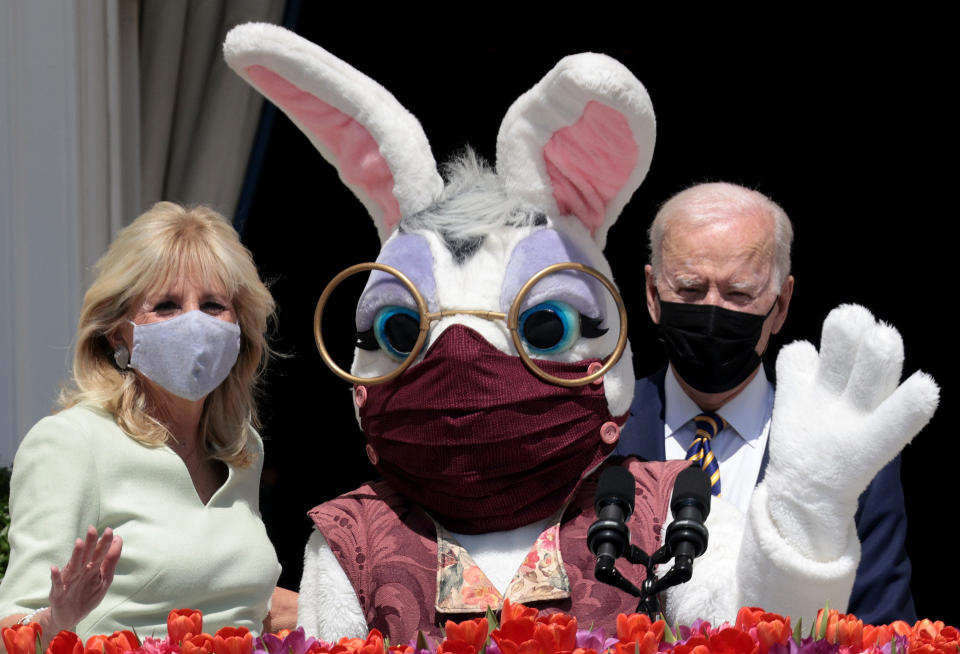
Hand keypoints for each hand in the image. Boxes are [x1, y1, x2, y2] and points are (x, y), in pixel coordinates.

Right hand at [47, 526, 122, 631]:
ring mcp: (69, 581)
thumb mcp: (104, 579)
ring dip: (75, 555)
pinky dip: (55, 577)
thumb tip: (118, 539)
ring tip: (79, 543)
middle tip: (92, 529)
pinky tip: (54, 568)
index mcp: (92, 567)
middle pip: (86, 555)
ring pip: (73, 566)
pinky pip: (57, 584)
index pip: (99, 552)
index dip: (104, 542)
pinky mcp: (58, 592)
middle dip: (90, 543)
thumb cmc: (88, 594)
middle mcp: (80, 571)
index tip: (110, 531)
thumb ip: (111, 560)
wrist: (70, 617)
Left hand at [769, 304, 938, 496]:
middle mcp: (850, 418)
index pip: (899, 419)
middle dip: (878, 355)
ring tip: (850, 315)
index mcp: (878, 434)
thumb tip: (861, 326)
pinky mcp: (790, 396)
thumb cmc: (848, 449)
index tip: (925, 386)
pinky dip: (801, 350)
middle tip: (881, 334)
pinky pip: (795, 360)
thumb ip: (874, 386)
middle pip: (869, 380)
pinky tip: (807, 354)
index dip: (912, 403)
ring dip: (844, 338)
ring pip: (834, 365)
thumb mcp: (875, 433)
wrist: (804, 487)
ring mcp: (817, 406)